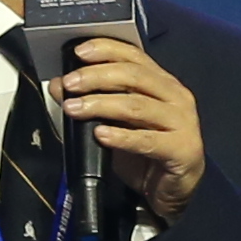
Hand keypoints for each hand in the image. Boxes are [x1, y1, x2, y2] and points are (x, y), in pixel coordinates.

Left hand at [50, 33, 203, 219]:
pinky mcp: (182, 148)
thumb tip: (58, 85)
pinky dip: (121, 136)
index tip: (79, 52)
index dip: (107, 49)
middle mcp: (175, 97)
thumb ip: (91, 102)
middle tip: (70, 84)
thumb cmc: (147, 153)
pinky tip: (100, 134)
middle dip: (97, 76)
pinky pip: (147, 140)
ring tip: (75, 108)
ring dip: (101, 104)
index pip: (134, 56)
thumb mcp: (115, 123)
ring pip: (137, 105)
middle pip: (134, 76)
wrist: (174, 190)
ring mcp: (182, 122)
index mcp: (162, 83)